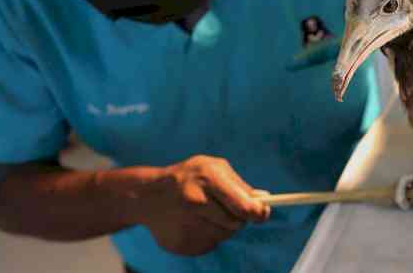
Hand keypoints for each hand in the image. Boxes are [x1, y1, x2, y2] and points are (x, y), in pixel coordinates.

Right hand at [131, 156, 270, 255]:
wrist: (147, 195)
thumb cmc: (189, 177)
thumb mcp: (212, 168)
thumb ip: (238, 184)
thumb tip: (264, 200)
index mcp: (208, 178)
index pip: (242, 205)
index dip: (257, 212)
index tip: (264, 213)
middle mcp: (196, 201)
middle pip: (236, 223)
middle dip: (237, 218)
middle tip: (225, 208)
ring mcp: (187, 224)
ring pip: (223, 236)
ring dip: (222, 227)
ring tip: (205, 213)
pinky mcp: (182, 244)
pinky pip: (209, 245)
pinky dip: (207, 236)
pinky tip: (193, 223)